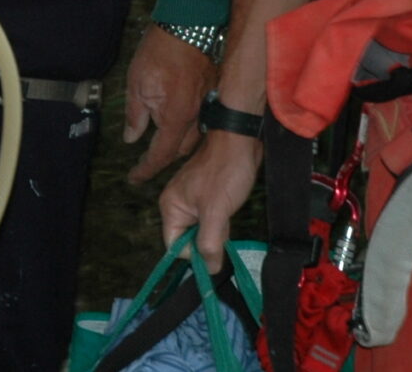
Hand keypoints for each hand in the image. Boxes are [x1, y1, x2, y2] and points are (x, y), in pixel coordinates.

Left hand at [123, 24, 215, 183]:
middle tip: (146, 158)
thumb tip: (132, 138)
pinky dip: (188, 126)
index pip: (162, 155)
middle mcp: (196, 115)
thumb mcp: (137, 83)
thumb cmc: (159, 51)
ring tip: (161, 140)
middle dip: (163, 157)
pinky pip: (202, 120)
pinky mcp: (212, 93)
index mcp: (176, 116)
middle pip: (181, 150)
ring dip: (178, 142)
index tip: (135, 178)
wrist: (188, 24)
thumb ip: (135, 115)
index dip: (147, 169)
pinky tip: (178, 120)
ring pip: (194, 137)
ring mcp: (207, 104)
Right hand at [158, 128, 260, 265]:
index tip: (213, 247)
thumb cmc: (225, 172)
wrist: (241, 141)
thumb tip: (208, 270)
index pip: (174, 246)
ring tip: (227, 212)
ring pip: (202, 230)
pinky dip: (221, 220)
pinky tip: (230, 207)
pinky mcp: (206, 197)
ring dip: (217, 229)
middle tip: (222, 223)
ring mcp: (192, 200)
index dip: (193, 253)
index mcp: (170, 207)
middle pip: (188, 240)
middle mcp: (176, 205)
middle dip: (208, 239)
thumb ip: (208, 243)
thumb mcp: (216, 212)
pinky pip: (211, 219)